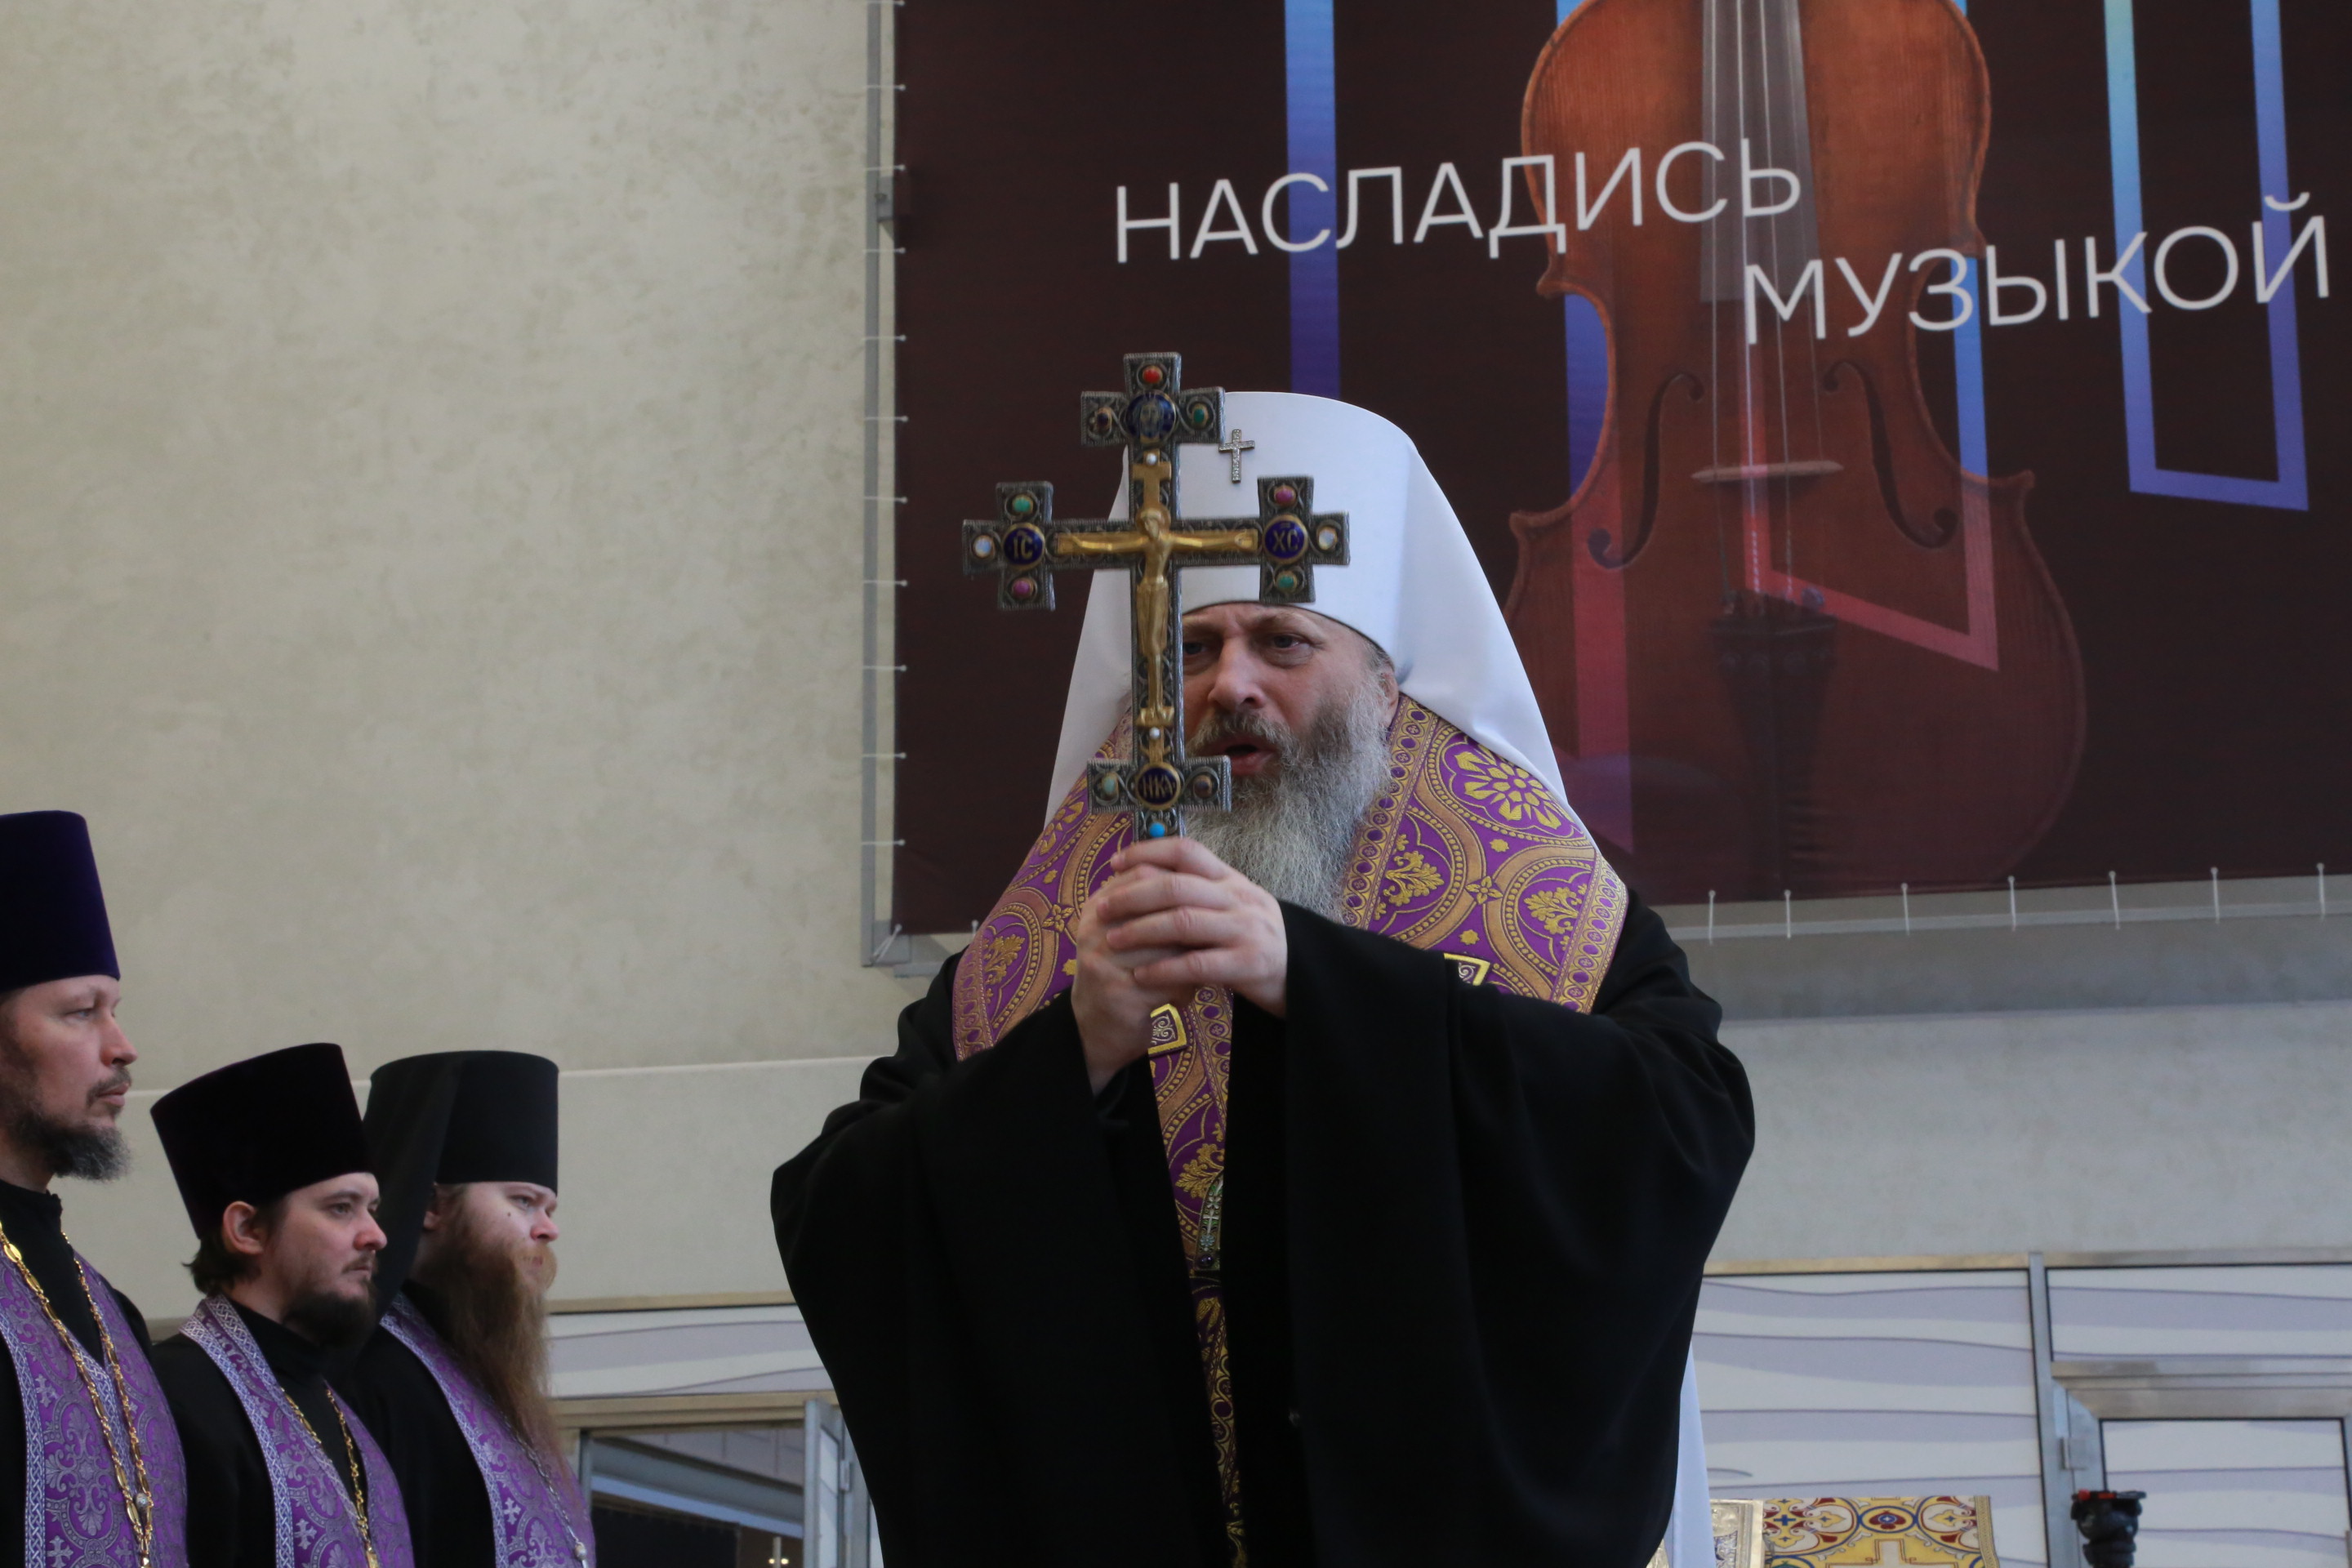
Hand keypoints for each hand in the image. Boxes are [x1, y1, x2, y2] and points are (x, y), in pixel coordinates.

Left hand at [1070, 838, 1287, 1093]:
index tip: (1115, 863)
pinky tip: (1141, 976)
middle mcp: (1239, 899)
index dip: (1147, 851)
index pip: (1187, 851)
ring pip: (1183, 922)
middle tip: (1103, 907)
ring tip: (1112, 941)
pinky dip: (1164, 969)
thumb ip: (1200, 891)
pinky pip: (1197, 964)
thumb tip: (1148, 873)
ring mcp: (1246, 930)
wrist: (1307, 976)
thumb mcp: (1235, 905)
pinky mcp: (1249, 964)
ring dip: (1141, 931)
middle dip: (1132, 895)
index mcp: (1232, 880)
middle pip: (1177, 886)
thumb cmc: (1258, 941)